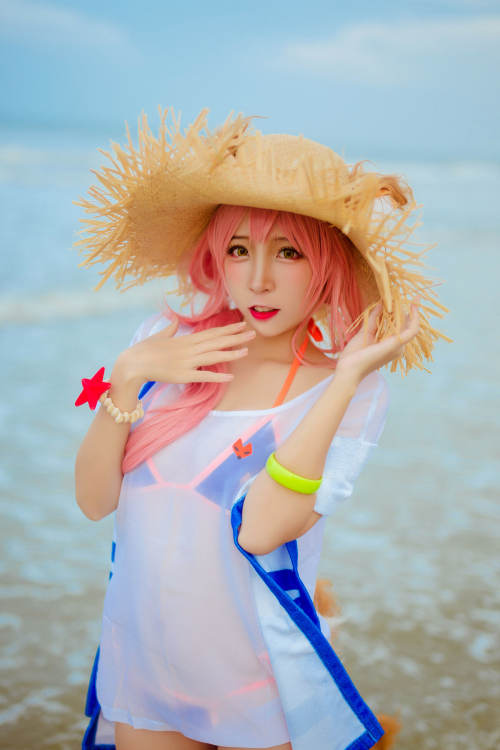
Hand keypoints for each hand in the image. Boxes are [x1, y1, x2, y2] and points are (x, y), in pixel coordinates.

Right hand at [115, 319, 255, 386]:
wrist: (132, 364)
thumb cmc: (143, 351)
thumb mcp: (158, 336)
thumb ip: (170, 329)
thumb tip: (175, 321)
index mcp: (185, 339)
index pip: (211, 333)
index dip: (227, 329)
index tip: (241, 324)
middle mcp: (189, 349)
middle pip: (217, 341)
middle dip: (235, 337)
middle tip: (253, 332)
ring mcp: (187, 362)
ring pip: (214, 356)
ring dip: (231, 353)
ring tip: (246, 350)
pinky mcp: (183, 376)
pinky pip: (204, 376)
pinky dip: (217, 376)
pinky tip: (230, 376)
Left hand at [335, 297, 420, 383]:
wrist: (349, 368)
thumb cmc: (354, 354)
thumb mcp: (364, 332)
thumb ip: (373, 319)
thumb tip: (380, 304)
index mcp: (390, 345)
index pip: (402, 327)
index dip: (405, 314)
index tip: (401, 300)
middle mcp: (398, 347)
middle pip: (407, 325)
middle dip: (409, 310)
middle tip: (407, 295)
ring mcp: (398, 347)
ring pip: (411, 326)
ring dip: (411, 311)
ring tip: (408, 298)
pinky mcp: (396, 345)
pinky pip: (411, 331)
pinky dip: (414, 318)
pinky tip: (412, 307)